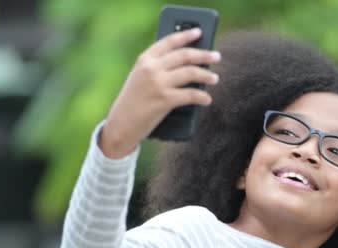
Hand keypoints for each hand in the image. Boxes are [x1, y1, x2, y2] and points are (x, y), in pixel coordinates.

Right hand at [100, 28, 220, 157]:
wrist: (120, 125)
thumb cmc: (133, 103)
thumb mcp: (139, 78)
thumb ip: (156, 68)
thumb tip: (187, 64)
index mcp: (144, 60)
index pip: (169, 42)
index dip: (185, 35)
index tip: (199, 32)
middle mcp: (151, 68)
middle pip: (184, 55)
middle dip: (203, 55)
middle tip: (216, 57)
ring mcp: (158, 83)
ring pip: (191, 72)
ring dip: (206, 75)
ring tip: (214, 78)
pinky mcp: (164, 100)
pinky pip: (191, 95)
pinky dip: (202, 97)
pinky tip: (207, 99)